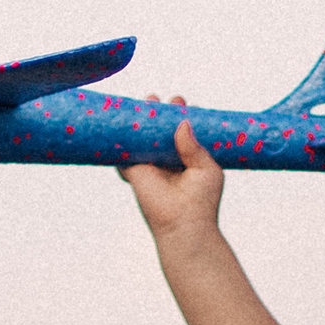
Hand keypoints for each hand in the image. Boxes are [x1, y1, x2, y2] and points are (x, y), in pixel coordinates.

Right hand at [120, 98, 225, 243]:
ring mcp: (149, 165)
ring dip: (136, 123)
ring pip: (139, 139)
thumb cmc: (202, 200)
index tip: (180, 102)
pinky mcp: (134, 172)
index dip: (179, 114)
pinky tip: (118, 125)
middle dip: (155, 113)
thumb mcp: (206, 168)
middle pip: (157, 130)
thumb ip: (194, 146)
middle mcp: (166, 159)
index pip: (181, 130)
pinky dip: (118, 142)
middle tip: (155, 100)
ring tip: (139, 105)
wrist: (184, 224)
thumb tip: (183, 123)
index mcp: (186, 156)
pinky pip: (122, 154)